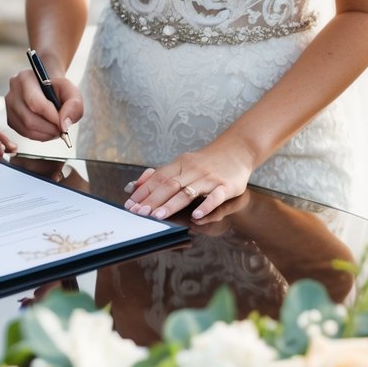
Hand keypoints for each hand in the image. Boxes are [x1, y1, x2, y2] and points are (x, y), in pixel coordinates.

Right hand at [5, 68, 81, 141]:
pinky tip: (48, 130)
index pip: (35, 103)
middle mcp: (12, 92)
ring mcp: (9, 107)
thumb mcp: (72, 92)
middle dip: (49, 128)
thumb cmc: (59, 89)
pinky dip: (39, 136)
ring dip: (45, 134)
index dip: (51, 117)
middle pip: (28, 119)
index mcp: (25, 79)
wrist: (48, 88)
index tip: (64, 124)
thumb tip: (63, 125)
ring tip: (56, 129)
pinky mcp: (10, 120)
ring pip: (26, 129)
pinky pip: (24, 134)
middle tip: (62, 129)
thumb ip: (74, 105)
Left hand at [123, 137, 256, 221]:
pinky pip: (215, 197)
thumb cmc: (206, 162)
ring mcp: (209, 178)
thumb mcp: (182, 164)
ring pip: (188, 192)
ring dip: (172, 204)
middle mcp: (193, 170)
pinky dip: (205, 206)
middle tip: (139, 213)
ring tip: (158, 216)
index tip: (130, 204)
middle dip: (153, 200)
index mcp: (180, 164)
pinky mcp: (226, 186)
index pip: (158, 178)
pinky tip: (196, 215)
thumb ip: (160, 175)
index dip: (143, 191)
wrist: (237, 150)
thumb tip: (134, 186)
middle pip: (169, 185)